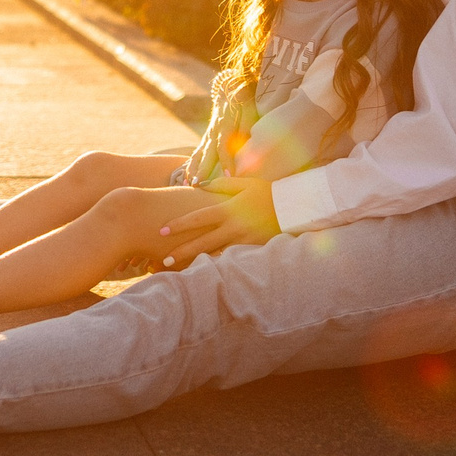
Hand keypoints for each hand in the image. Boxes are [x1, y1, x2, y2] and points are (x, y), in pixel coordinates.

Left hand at [157, 175, 280, 266]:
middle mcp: (233, 228)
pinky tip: (205, 272)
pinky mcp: (252, 250)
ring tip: (178, 269)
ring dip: (196, 262)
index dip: (178, 225)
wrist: (294, 209)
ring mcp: (243, 241)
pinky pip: (231, 259)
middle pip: (202, 242)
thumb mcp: (245, 183)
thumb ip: (221, 185)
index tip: (162, 230)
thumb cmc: (268, 193)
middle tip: (163, 259)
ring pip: (215, 255)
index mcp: (228, 210)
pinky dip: (217, 265)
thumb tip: (201, 185)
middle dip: (182, 252)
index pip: (198, 218)